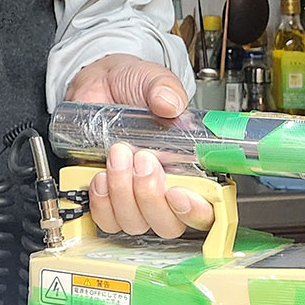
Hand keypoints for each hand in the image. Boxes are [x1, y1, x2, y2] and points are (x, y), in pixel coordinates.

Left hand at [65, 53, 211, 238]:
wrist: (98, 85)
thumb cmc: (132, 87)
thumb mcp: (152, 80)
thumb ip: (165, 89)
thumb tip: (169, 103)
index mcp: (190, 167)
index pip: (207, 210)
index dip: (195, 211)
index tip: (177, 193)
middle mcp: (164, 189)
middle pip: (168, 224)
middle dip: (151, 195)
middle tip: (142, 159)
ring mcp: (134, 198)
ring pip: (135, 222)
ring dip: (123, 193)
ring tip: (118, 155)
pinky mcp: (107, 199)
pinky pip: (106, 219)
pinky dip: (101, 201)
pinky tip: (99, 175)